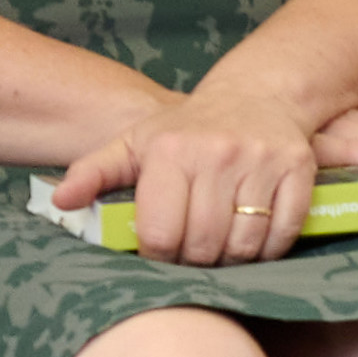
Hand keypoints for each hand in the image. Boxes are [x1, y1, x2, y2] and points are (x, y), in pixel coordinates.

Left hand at [54, 83, 323, 265]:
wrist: (257, 95)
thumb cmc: (187, 130)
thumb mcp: (134, 143)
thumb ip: (94, 172)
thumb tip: (60, 202)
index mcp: (170, 151)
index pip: (162, 235)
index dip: (160, 255)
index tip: (163, 251)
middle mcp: (216, 153)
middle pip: (203, 245)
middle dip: (195, 261)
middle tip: (193, 253)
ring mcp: (260, 162)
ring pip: (244, 244)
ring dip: (232, 259)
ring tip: (221, 247)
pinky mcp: (297, 170)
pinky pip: (283, 233)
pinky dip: (268, 248)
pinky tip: (253, 238)